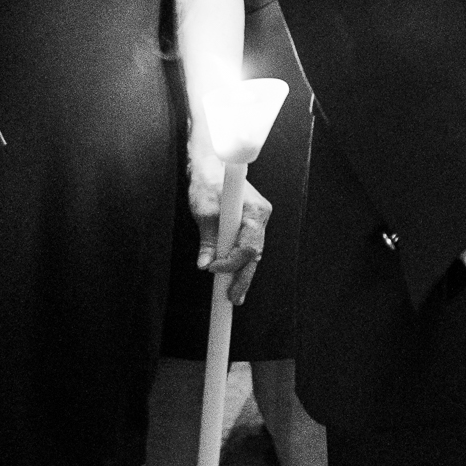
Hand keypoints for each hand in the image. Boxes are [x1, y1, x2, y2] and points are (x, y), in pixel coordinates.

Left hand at [185, 152, 273, 307]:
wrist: (211, 166)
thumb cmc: (208, 183)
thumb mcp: (204, 212)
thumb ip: (208, 240)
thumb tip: (204, 263)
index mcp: (254, 212)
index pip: (248, 247)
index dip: (231, 262)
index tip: (212, 269)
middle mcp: (262, 216)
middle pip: (255, 253)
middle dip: (243, 278)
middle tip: (233, 299)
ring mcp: (259, 219)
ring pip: (253, 251)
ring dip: (242, 271)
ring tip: (234, 293)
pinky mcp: (252, 221)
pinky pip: (249, 244)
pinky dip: (241, 260)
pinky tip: (236, 276)